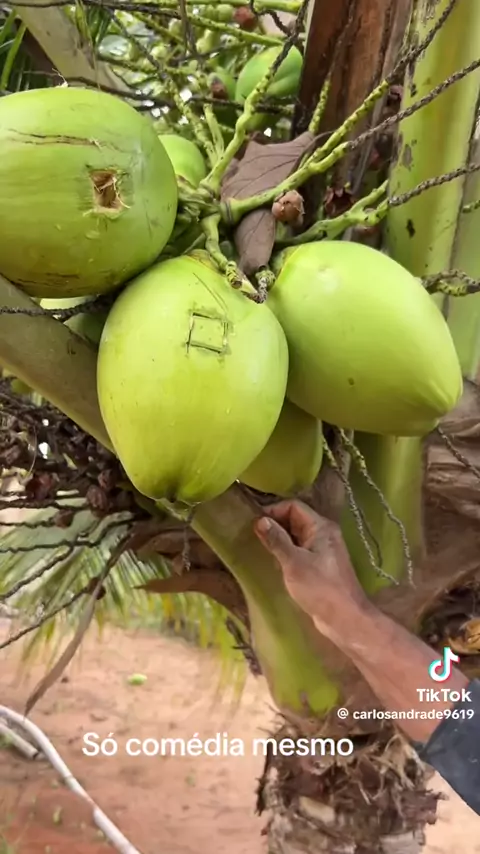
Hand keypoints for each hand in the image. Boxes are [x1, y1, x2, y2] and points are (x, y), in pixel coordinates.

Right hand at [253, 500, 367, 635]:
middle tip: (253, 535)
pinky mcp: (320, 566)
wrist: (345, 619)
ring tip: (259, 547)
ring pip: (296, 536)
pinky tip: (273, 562)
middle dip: (275, 525)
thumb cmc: (320, 588)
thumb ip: (277, 540)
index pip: (294, 507)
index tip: (255, 524)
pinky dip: (286, 552)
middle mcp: (324, 534)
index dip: (273, 511)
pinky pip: (299, 551)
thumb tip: (260, 520)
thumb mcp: (294, 562)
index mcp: (321, 527)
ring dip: (279, 540)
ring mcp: (323, 550)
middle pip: (295, 519)